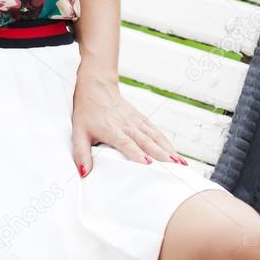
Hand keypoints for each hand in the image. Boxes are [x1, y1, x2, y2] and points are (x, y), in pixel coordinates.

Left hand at [71, 70, 188, 176]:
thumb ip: (81, 153)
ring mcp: (136, 121)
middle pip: (146, 142)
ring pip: (155, 137)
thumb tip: (83, 172)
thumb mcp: (78, 132)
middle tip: (175, 168)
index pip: (127, 143)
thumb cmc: (87, 111)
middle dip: (161, 155)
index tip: (148, 164)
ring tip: (181, 163)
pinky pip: (156, 131)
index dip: (137, 153)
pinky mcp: (141, 119)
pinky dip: (166, 142)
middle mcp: (127, 125)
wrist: (96, 87)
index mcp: (112, 129)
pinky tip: (175, 152)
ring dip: (168, 150)